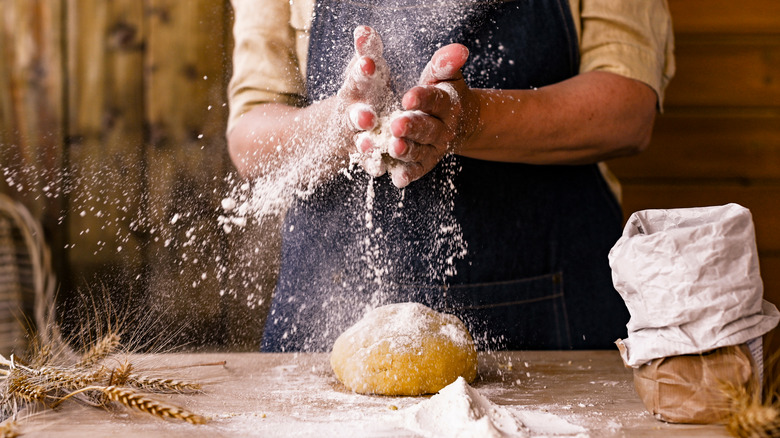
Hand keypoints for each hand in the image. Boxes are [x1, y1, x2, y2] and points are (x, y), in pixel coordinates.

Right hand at [337, 26, 394, 176]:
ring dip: (364, 145)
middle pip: (353, 115)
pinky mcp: (365, 156)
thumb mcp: (365, 70)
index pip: (356, 79)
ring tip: (369, 144)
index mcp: (354, 90)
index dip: (361, 72)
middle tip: (367, 116)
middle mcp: (351, 114)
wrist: (339, 128)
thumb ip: (368, 51)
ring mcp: (355, 137)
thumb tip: (363, 29)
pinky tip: (380, 170)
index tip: (369, 64)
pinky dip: (374, 166)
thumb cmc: (361, 92)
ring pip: (359, 142)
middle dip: (358, 116)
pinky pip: (370, 163)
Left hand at [386, 44, 479, 187]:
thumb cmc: (442, 92)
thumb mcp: (444, 76)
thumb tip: (459, 49)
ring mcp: (433, 150)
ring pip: (420, 152)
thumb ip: (446, 64)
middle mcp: (443, 130)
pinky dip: (407, 176)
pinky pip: (415, 171)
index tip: (408, 96)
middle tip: (396, 124)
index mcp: (448, 105)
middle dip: (412, 128)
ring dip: (407, 151)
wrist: (457, 124)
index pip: (436, 100)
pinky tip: (397, 178)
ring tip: (392, 147)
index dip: (423, 98)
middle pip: (427, 129)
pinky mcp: (423, 165)